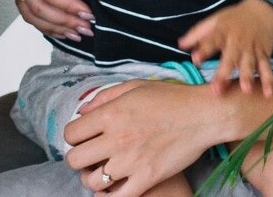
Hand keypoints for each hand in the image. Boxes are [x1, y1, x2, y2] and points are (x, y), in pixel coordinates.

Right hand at [9, 0, 96, 40]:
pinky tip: (61, 31)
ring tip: (76, 35)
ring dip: (54, 27)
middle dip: (64, 21)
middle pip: (38, 6)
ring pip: (30, 14)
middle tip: (87, 29)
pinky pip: (27, 12)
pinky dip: (44, 24)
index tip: (88, 14)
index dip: (67, 5)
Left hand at [64, 79, 225, 195]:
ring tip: (102, 171)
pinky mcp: (147, 177)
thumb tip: (83, 110)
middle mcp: (116, 138)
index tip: (82, 138)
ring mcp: (131, 161)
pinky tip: (114, 187)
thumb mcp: (133, 87)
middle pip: (75, 159)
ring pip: (92, 181)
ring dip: (93, 177)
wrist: (201, 114)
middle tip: (89, 156)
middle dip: (78, 158)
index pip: (71, 133)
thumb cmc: (169, 98)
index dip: (73, 137)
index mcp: (110, 113)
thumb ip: (104, 97)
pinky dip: (111, 195)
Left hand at [177, 0, 272, 96]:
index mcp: (222, 31)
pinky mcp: (264, 54)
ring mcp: (251, 48)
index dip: (204, 49)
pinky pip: (266, 67)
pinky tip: (268, 93)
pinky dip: (268, 80)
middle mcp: (237, 41)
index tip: (195, 59)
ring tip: (246, 90)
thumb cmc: (233, 18)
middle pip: (230, 58)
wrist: (262, 11)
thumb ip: (198, 33)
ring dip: (248, 77)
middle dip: (224, 73)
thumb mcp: (215, 20)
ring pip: (249, 64)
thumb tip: (180, 44)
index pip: (212, 40)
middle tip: (217, 90)